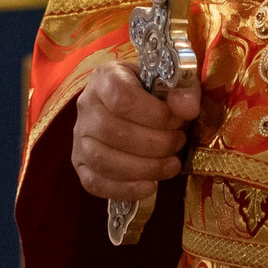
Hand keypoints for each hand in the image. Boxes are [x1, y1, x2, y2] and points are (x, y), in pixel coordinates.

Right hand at [70, 61, 196, 201]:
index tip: (179, 120)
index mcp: (106, 78)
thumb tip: (187, 109)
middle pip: (114, 132)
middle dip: (155, 144)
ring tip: (171, 165)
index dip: (155, 115)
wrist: (134, 103)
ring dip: (143, 168)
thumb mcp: (173, 81)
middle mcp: (86, 105)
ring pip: (103, 160)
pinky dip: (123, 189)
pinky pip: (93, 183)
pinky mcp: (80, 163)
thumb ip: (184, 91)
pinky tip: (150, 187)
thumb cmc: (154, 91)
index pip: (123, 99)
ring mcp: (80, 136)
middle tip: (178, 143)